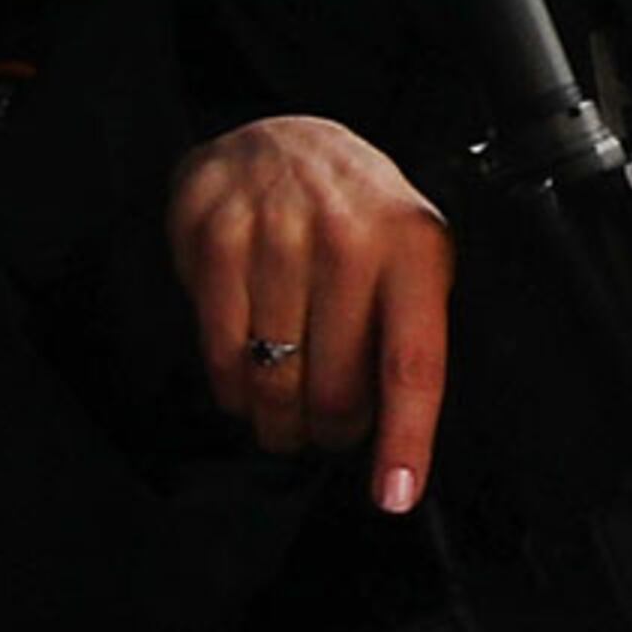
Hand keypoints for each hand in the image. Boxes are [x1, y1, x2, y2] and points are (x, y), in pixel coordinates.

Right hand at [166, 115, 451, 513]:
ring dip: (278, 418)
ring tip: (285, 418)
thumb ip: (409, 326)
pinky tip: (246, 386)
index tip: (395, 494)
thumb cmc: (356, 212)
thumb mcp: (409, 252)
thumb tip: (401, 430)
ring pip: (275, 377)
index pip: (413, 361)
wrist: (282, 137)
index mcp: (414, 247)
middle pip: (337, 384)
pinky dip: (233, 389)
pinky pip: (221, 352)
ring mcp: (279, 236)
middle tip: (327, 432)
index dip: (405, 438)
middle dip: (331, 429)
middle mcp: (350, 239)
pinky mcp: (216, 239)